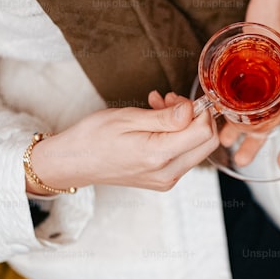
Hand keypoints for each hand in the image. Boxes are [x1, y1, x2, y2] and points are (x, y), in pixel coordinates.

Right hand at [27, 91, 218, 193]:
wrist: (73, 163)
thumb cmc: (92, 138)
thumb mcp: (128, 117)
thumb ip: (165, 117)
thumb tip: (192, 110)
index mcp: (158, 156)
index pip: (203, 133)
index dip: (200, 111)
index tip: (182, 99)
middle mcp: (167, 173)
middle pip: (207, 143)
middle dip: (195, 116)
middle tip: (171, 100)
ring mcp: (166, 180)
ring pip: (196, 148)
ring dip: (184, 124)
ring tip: (158, 105)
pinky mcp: (163, 180)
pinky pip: (182, 155)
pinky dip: (176, 135)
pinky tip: (156, 121)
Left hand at [223, 0, 279, 168]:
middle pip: (269, 122)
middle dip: (256, 143)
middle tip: (241, 162)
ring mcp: (263, 74)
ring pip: (249, 108)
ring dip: (236, 126)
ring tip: (222, 142)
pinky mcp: (245, 59)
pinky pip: (233, 85)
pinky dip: (224, 99)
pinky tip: (211, 110)